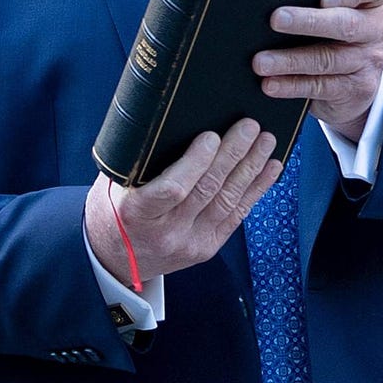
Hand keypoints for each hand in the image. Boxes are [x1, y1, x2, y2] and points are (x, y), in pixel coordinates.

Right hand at [83, 120, 283, 286]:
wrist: (113, 259)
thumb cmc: (112, 211)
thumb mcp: (113, 185)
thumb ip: (138, 163)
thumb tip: (174, 122)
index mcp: (137, 213)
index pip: (172, 188)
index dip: (195, 162)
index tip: (211, 136)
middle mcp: (166, 232)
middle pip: (207, 190)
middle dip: (233, 155)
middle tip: (250, 127)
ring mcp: (190, 243)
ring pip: (227, 201)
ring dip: (251, 168)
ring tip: (266, 141)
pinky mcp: (207, 248)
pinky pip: (236, 215)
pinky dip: (255, 190)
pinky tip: (269, 169)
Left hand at [257, 0, 382, 141]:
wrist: (357, 82)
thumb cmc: (338, 34)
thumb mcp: (340, 11)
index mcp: (374, 1)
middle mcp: (376, 29)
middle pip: (345, 23)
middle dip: (308, 22)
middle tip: (276, 19)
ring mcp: (369, 61)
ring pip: (327, 59)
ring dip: (290, 60)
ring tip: (261, 61)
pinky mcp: (356, 89)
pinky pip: (320, 86)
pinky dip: (292, 85)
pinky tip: (271, 84)